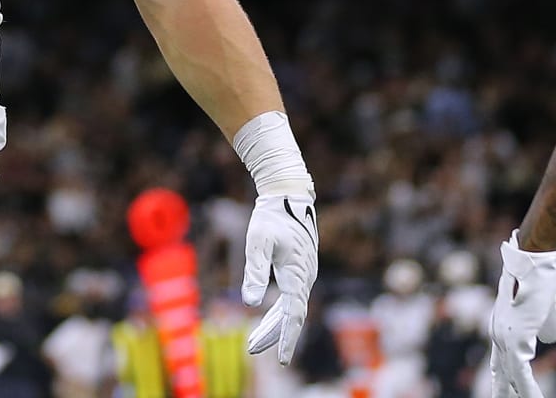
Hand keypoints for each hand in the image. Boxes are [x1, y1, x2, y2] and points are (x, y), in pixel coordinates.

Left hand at [242, 194, 318, 364]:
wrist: (288, 195)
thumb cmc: (272, 217)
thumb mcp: (258, 242)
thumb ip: (256, 271)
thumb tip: (250, 302)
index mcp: (298, 275)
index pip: (294, 315)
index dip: (287, 338)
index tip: (281, 360)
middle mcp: (305, 278)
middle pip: (291, 315)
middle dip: (273, 335)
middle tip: (251, 349)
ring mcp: (304, 274)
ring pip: (290, 308)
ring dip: (273, 325)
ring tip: (253, 342)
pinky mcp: (299, 269)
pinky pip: (290, 298)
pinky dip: (277, 311)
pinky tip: (265, 319)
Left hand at [487, 231, 555, 397]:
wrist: (534, 262)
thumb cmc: (539, 282)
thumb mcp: (543, 312)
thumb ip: (544, 328)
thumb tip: (548, 339)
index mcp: (501, 330)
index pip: (499, 365)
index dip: (502, 382)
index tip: (502, 395)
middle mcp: (498, 335)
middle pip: (500, 374)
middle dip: (503, 393)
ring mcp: (504, 337)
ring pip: (509, 377)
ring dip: (517, 394)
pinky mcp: (515, 337)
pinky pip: (519, 371)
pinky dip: (527, 388)